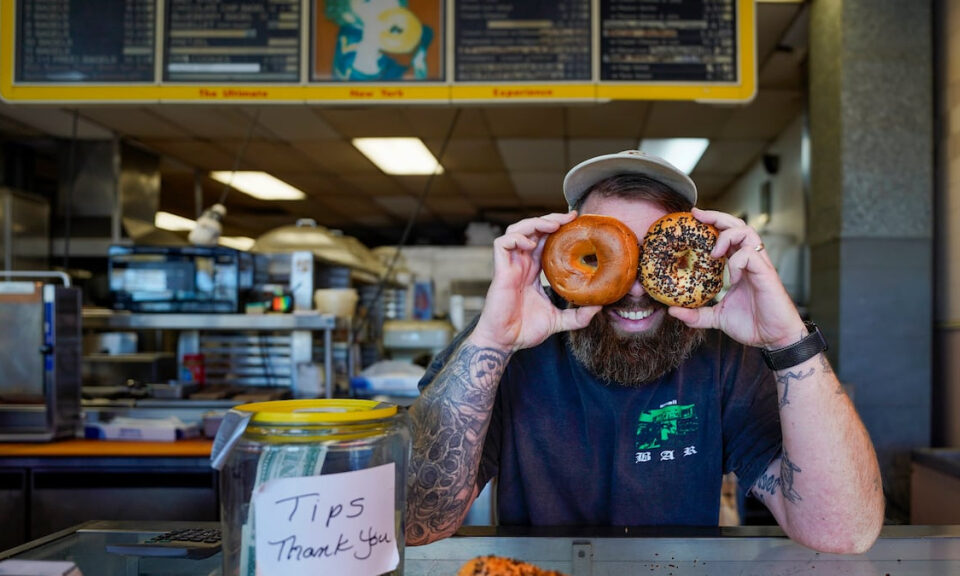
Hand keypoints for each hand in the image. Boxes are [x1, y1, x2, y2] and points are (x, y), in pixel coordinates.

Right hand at [470, 212, 600, 352]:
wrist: (506, 342)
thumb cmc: (525, 330)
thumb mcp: (559, 321)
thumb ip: (578, 315)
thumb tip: (600, 307)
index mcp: (533, 270)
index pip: (544, 240)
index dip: (557, 228)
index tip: (576, 221)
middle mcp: (521, 264)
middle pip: (532, 229)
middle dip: (549, 219)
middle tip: (569, 218)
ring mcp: (510, 266)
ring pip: (516, 230)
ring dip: (534, 223)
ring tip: (552, 225)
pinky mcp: (500, 271)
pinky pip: (502, 244)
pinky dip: (516, 239)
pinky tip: (531, 245)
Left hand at [668, 208, 805, 348]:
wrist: (774, 338)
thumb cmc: (753, 324)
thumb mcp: (717, 318)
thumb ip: (696, 314)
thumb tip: (672, 311)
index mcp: (740, 266)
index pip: (727, 236)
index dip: (712, 224)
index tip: (692, 218)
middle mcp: (750, 261)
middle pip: (738, 226)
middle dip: (717, 217)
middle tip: (698, 216)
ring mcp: (760, 266)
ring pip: (747, 233)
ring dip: (727, 236)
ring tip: (713, 251)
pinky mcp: (767, 274)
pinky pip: (751, 256)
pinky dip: (737, 262)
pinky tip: (732, 279)